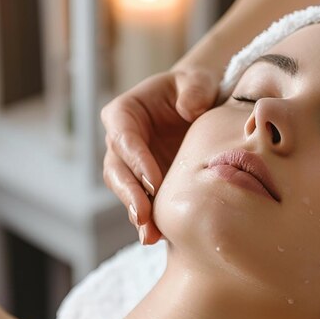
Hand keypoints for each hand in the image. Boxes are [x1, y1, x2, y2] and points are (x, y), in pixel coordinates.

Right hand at [101, 66, 219, 244]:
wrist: (202, 109)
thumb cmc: (195, 89)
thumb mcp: (197, 80)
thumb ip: (194, 89)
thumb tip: (189, 109)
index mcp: (124, 113)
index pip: (124, 137)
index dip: (136, 160)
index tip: (154, 181)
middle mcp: (121, 142)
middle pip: (117, 170)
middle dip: (130, 194)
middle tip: (144, 216)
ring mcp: (132, 166)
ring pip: (126, 192)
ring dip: (137, 213)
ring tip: (150, 235)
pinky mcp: (146, 183)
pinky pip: (143, 203)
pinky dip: (150, 221)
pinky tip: (159, 237)